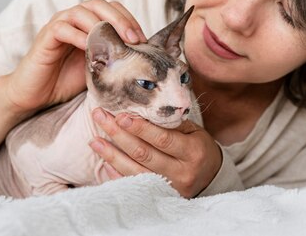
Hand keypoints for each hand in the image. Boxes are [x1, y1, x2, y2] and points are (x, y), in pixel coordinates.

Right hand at [4, 0, 146, 113]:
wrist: (36, 94)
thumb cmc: (66, 80)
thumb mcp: (99, 67)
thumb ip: (114, 56)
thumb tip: (143, 58)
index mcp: (88, 23)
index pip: (112, 8)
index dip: (129, 19)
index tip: (143, 40)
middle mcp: (73, 19)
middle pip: (99, 4)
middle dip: (120, 18)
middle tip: (134, 38)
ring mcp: (58, 25)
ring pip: (81, 11)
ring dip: (101, 24)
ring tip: (117, 42)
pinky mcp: (45, 37)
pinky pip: (62, 28)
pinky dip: (79, 36)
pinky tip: (91, 49)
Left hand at [89, 108, 222, 197]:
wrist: (211, 176)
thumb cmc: (198, 146)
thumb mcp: (193, 132)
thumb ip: (171, 123)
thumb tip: (141, 109)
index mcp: (193, 152)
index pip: (162, 139)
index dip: (140, 128)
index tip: (121, 115)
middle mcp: (181, 172)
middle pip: (144, 154)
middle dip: (119, 135)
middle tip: (101, 118)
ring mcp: (170, 187)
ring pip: (134, 171)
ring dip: (111, 155)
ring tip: (94, 140)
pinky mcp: (159, 196)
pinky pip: (133, 184)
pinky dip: (116, 173)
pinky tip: (104, 160)